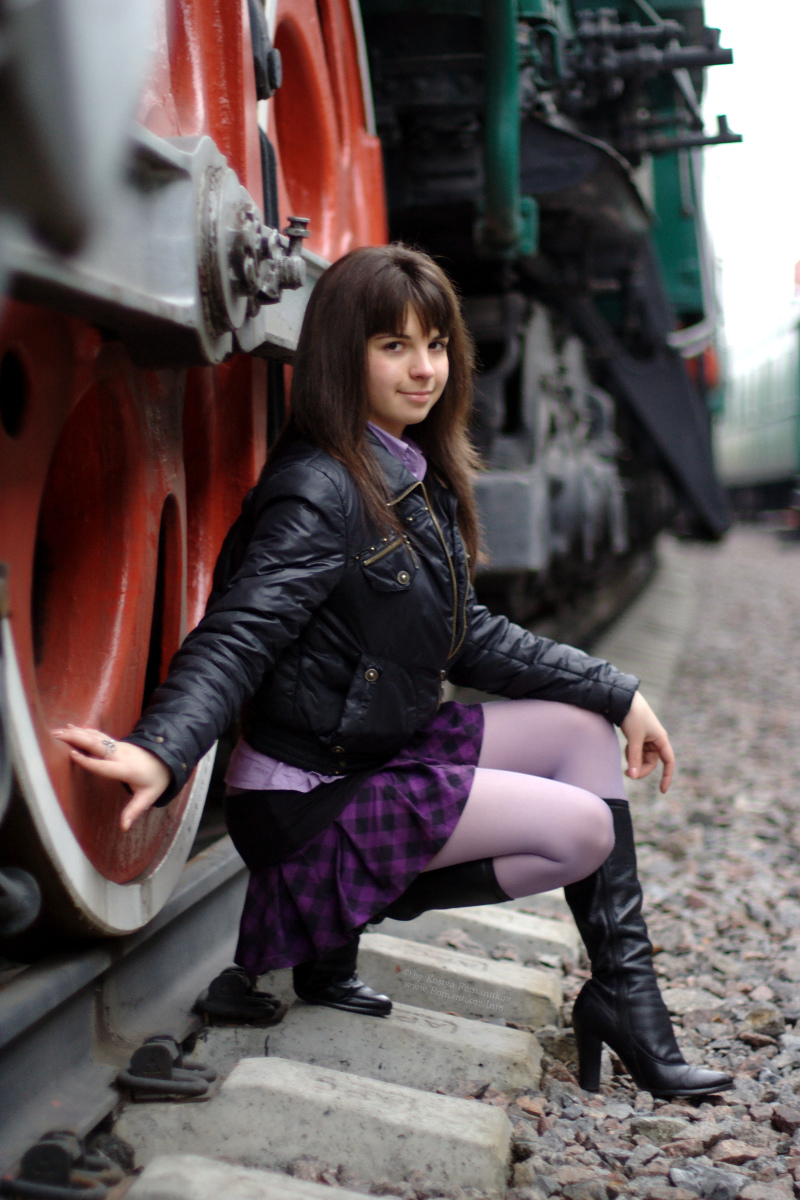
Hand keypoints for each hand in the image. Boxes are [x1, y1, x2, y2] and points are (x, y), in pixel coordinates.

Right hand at [51, 725, 170, 830]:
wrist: (168, 759)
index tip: (72, 754)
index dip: (88, 761)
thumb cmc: (156, 780)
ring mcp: (119, 746)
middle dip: (76, 739)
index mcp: (126, 769)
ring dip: (76, 733)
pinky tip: (72, 726)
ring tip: (58, 730)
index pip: (104, 765)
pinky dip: (84, 730)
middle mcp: (120, 754)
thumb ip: (134, 811)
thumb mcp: (148, 797)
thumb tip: (124, 828)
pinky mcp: (117, 743)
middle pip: (96, 745)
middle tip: (57, 736)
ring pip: (96, 737)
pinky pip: (99, 735)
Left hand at [619, 691, 674, 792]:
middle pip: (651, 763)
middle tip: (627, 773)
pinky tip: (625, 746)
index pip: (668, 762)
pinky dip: (630, 753)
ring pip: (642, 758)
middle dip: (640, 769)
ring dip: (634, 760)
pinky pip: (636, 752)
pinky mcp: (637, 737)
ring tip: (626, 752)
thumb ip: (634, 758)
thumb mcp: (634, 738)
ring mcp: (646, 739)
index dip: (667, 776)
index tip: (662, 791)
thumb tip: (632, 776)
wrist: (622, 699)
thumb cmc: (633, 716)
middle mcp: (656, 740)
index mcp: (661, 739)